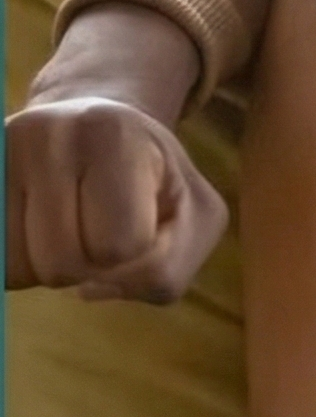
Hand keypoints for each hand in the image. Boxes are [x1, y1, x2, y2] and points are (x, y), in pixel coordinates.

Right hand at [5, 2, 225, 301]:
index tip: (141, 222)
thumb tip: (89, 290)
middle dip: (90, 265)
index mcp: (112, 135)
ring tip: (68, 226)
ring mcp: (0, 156)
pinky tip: (35, 231)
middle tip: (99, 227)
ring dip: (48, 268)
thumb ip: (168, 267)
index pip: (120, 244)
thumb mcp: (194, 212)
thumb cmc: (151, 176)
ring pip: (16, 270)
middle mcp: (45, 136)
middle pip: (62, 263)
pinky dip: (18, 264)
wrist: (92, 126)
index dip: (136, 253)